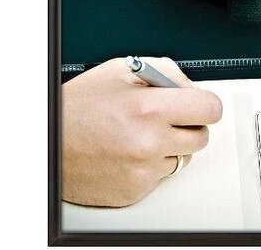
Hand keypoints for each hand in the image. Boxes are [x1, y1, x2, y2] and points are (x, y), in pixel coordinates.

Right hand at [62, 57, 221, 206]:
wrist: (49, 140)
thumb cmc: (81, 105)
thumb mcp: (124, 69)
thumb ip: (168, 73)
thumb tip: (191, 89)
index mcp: (149, 107)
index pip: (210, 109)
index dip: (206, 104)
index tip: (200, 105)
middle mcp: (149, 142)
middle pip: (201, 137)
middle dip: (189, 125)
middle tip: (169, 117)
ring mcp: (142, 170)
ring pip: (182, 157)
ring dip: (169, 145)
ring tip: (141, 133)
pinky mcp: (134, 190)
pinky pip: (162, 175)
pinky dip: (152, 163)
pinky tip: (130, 150)